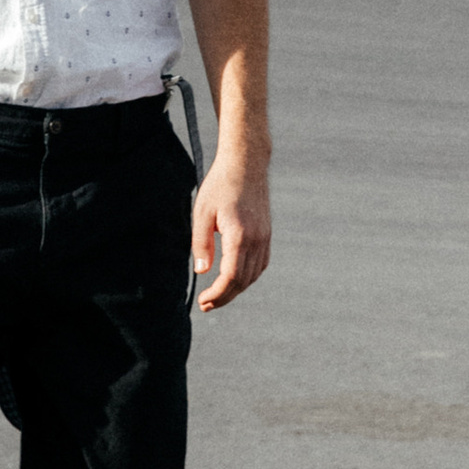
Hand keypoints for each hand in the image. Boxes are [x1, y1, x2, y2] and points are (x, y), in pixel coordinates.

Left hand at [190, 143, 270, 310]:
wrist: (246, 163)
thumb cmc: (221, 185)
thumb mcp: (202, 212)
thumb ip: (201, 243)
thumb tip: (201, 271)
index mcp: (239, 235)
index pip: (230, 277)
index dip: (217, 294)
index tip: (203, 301)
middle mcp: (256, 240)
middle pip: (243, 281)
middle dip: (224, 297)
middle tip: (206, 304)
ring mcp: (264, 237)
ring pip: (253, 275)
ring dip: (236, 289)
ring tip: (217, 294)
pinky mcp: (267, 234)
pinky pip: (260, 264)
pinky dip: (248, 276)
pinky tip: (235, 278)